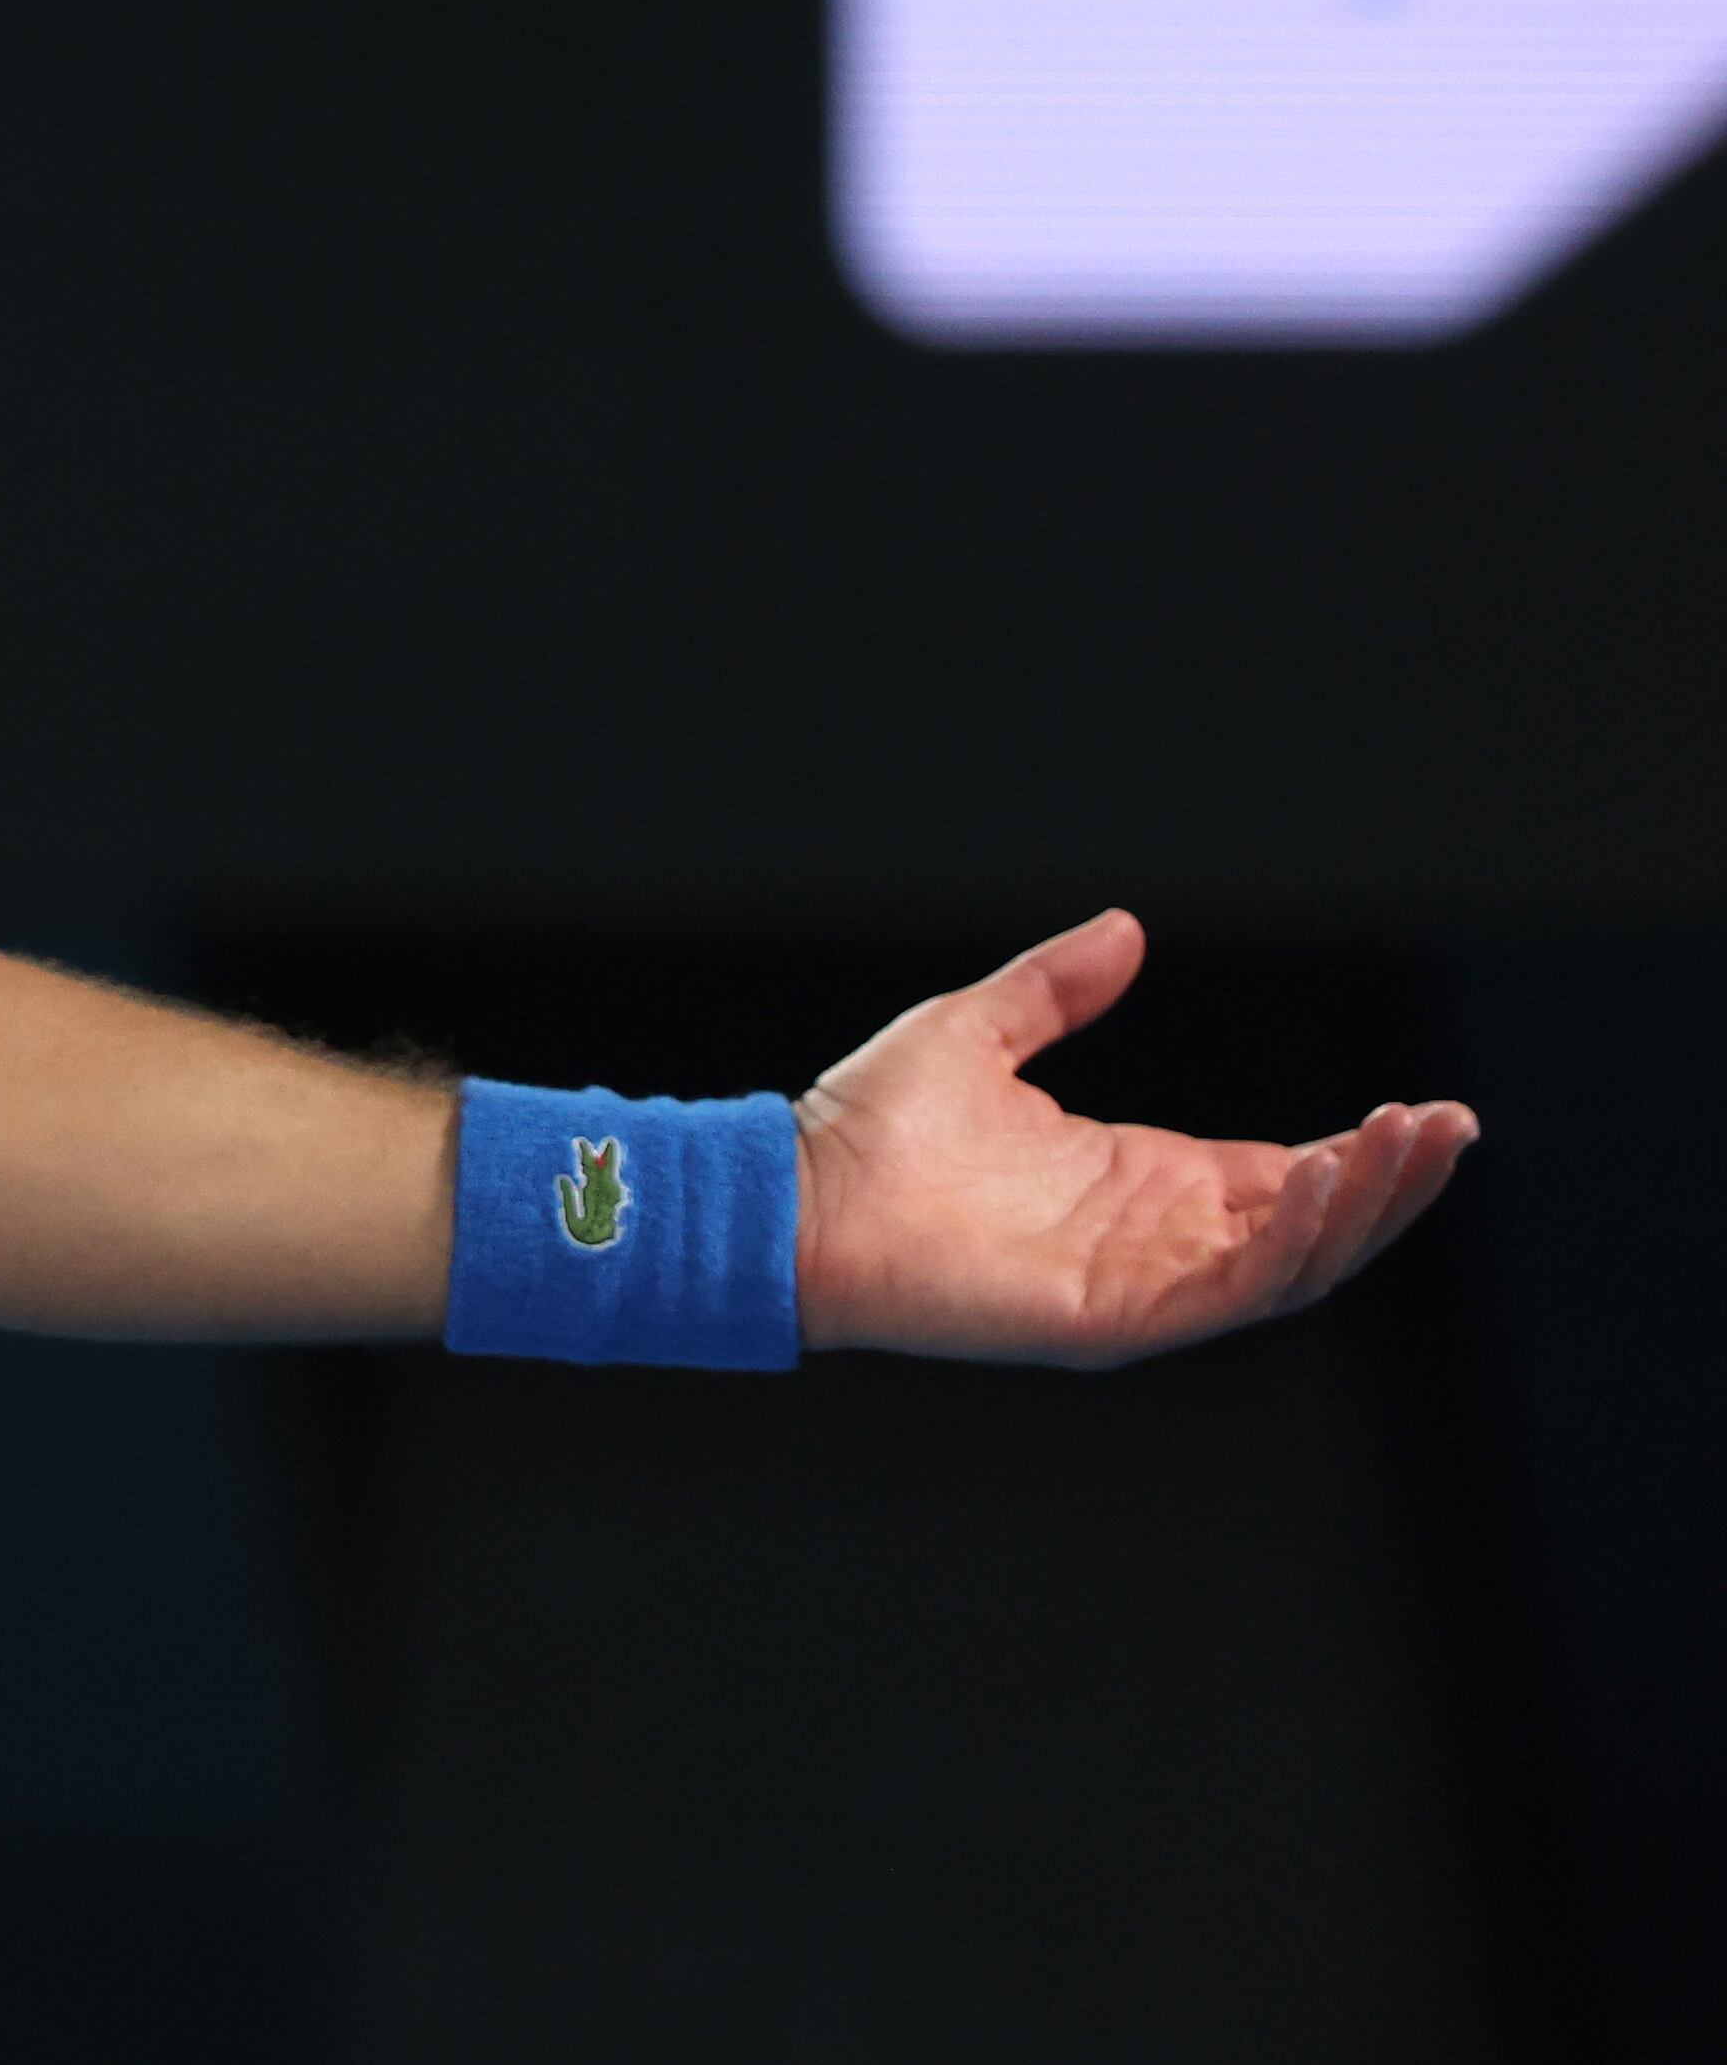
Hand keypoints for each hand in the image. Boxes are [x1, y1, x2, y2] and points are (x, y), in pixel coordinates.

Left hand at [795, 910, 1476, 1365]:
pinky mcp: (1113, 1318)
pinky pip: (1229, 1290)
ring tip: (1412, 1143)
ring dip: (1361, 1207)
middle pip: (1310, 1225)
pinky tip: (1325, 1183)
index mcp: (1139, 1179)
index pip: (1281, 1175)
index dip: (1357, 1152)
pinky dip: (1289, 1245)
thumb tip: (1127, 929)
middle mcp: (1154, 1236)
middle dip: (1388, 1180)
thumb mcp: (981, 1032)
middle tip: (1451, 1125)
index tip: (1425, 1111)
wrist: (795, 1193)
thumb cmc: (871, 1128)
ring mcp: (1139, 1283)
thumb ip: (1056, 988)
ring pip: (1291, 1263)